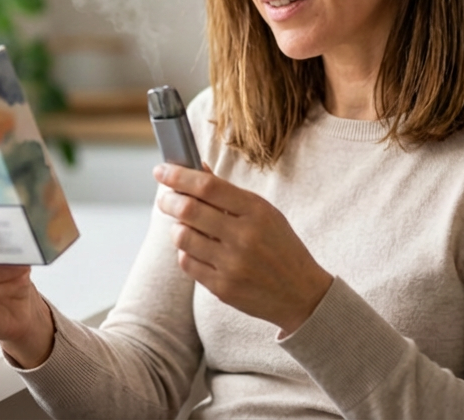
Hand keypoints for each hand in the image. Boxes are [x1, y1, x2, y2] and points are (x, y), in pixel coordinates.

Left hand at [154, 163, 332, 335]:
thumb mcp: (264, 213)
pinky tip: (196, 249)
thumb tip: (196, 169)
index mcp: (256, 211)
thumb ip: (228, 193)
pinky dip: (185, 252)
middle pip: (188, 209)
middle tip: (165, 199)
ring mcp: (232, 264)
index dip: (178, 176)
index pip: (207, 187)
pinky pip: (187, 263)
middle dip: (168, 200)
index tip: (161, 170)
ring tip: (184, 226)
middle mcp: (244, 237)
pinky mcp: (223, 288)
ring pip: (182, 237)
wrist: (302, 294)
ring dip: (177, 227)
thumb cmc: (280, 246)